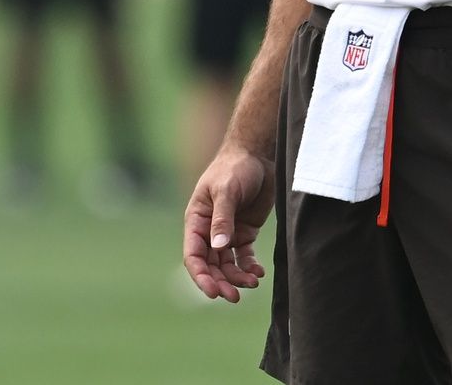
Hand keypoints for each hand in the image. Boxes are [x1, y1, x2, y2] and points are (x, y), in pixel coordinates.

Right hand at [183, 145, 273, 302]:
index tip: (213, 292)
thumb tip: (218, 248)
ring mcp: (227, 232)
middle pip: (210, 265)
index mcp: (196, 220)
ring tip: (252, 282)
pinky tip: (258, 272)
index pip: (193, 255)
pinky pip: (244, 256)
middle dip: (221, 282)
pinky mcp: (244, 231)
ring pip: (227, 264)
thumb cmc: (235, 168)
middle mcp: (209, 230)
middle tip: (234, 297)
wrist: (258, 154)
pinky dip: (249, 267)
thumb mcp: (226, 191)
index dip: (201, 276)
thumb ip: (222, 219)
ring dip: (236, 277)